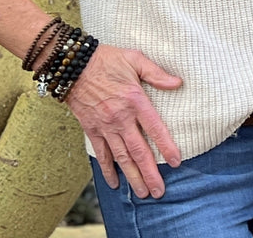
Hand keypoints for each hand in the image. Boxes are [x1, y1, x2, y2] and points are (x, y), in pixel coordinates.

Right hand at [64, 44, 182, 198]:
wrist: (74, 65)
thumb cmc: (107, 59)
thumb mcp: (135, 59)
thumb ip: (156, 73)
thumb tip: (178, 82)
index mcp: (135, 100)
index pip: (155, 128)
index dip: (166, 146)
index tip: (176, 162)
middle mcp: (121, 118)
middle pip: (138, 151)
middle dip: (150, 173)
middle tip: (159, 192)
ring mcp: (105, 126)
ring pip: (121, 158)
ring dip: (133, 177)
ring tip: (143, 193)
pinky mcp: (92, 129)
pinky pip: (101, 154)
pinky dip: (108, 170)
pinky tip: (115, 183)